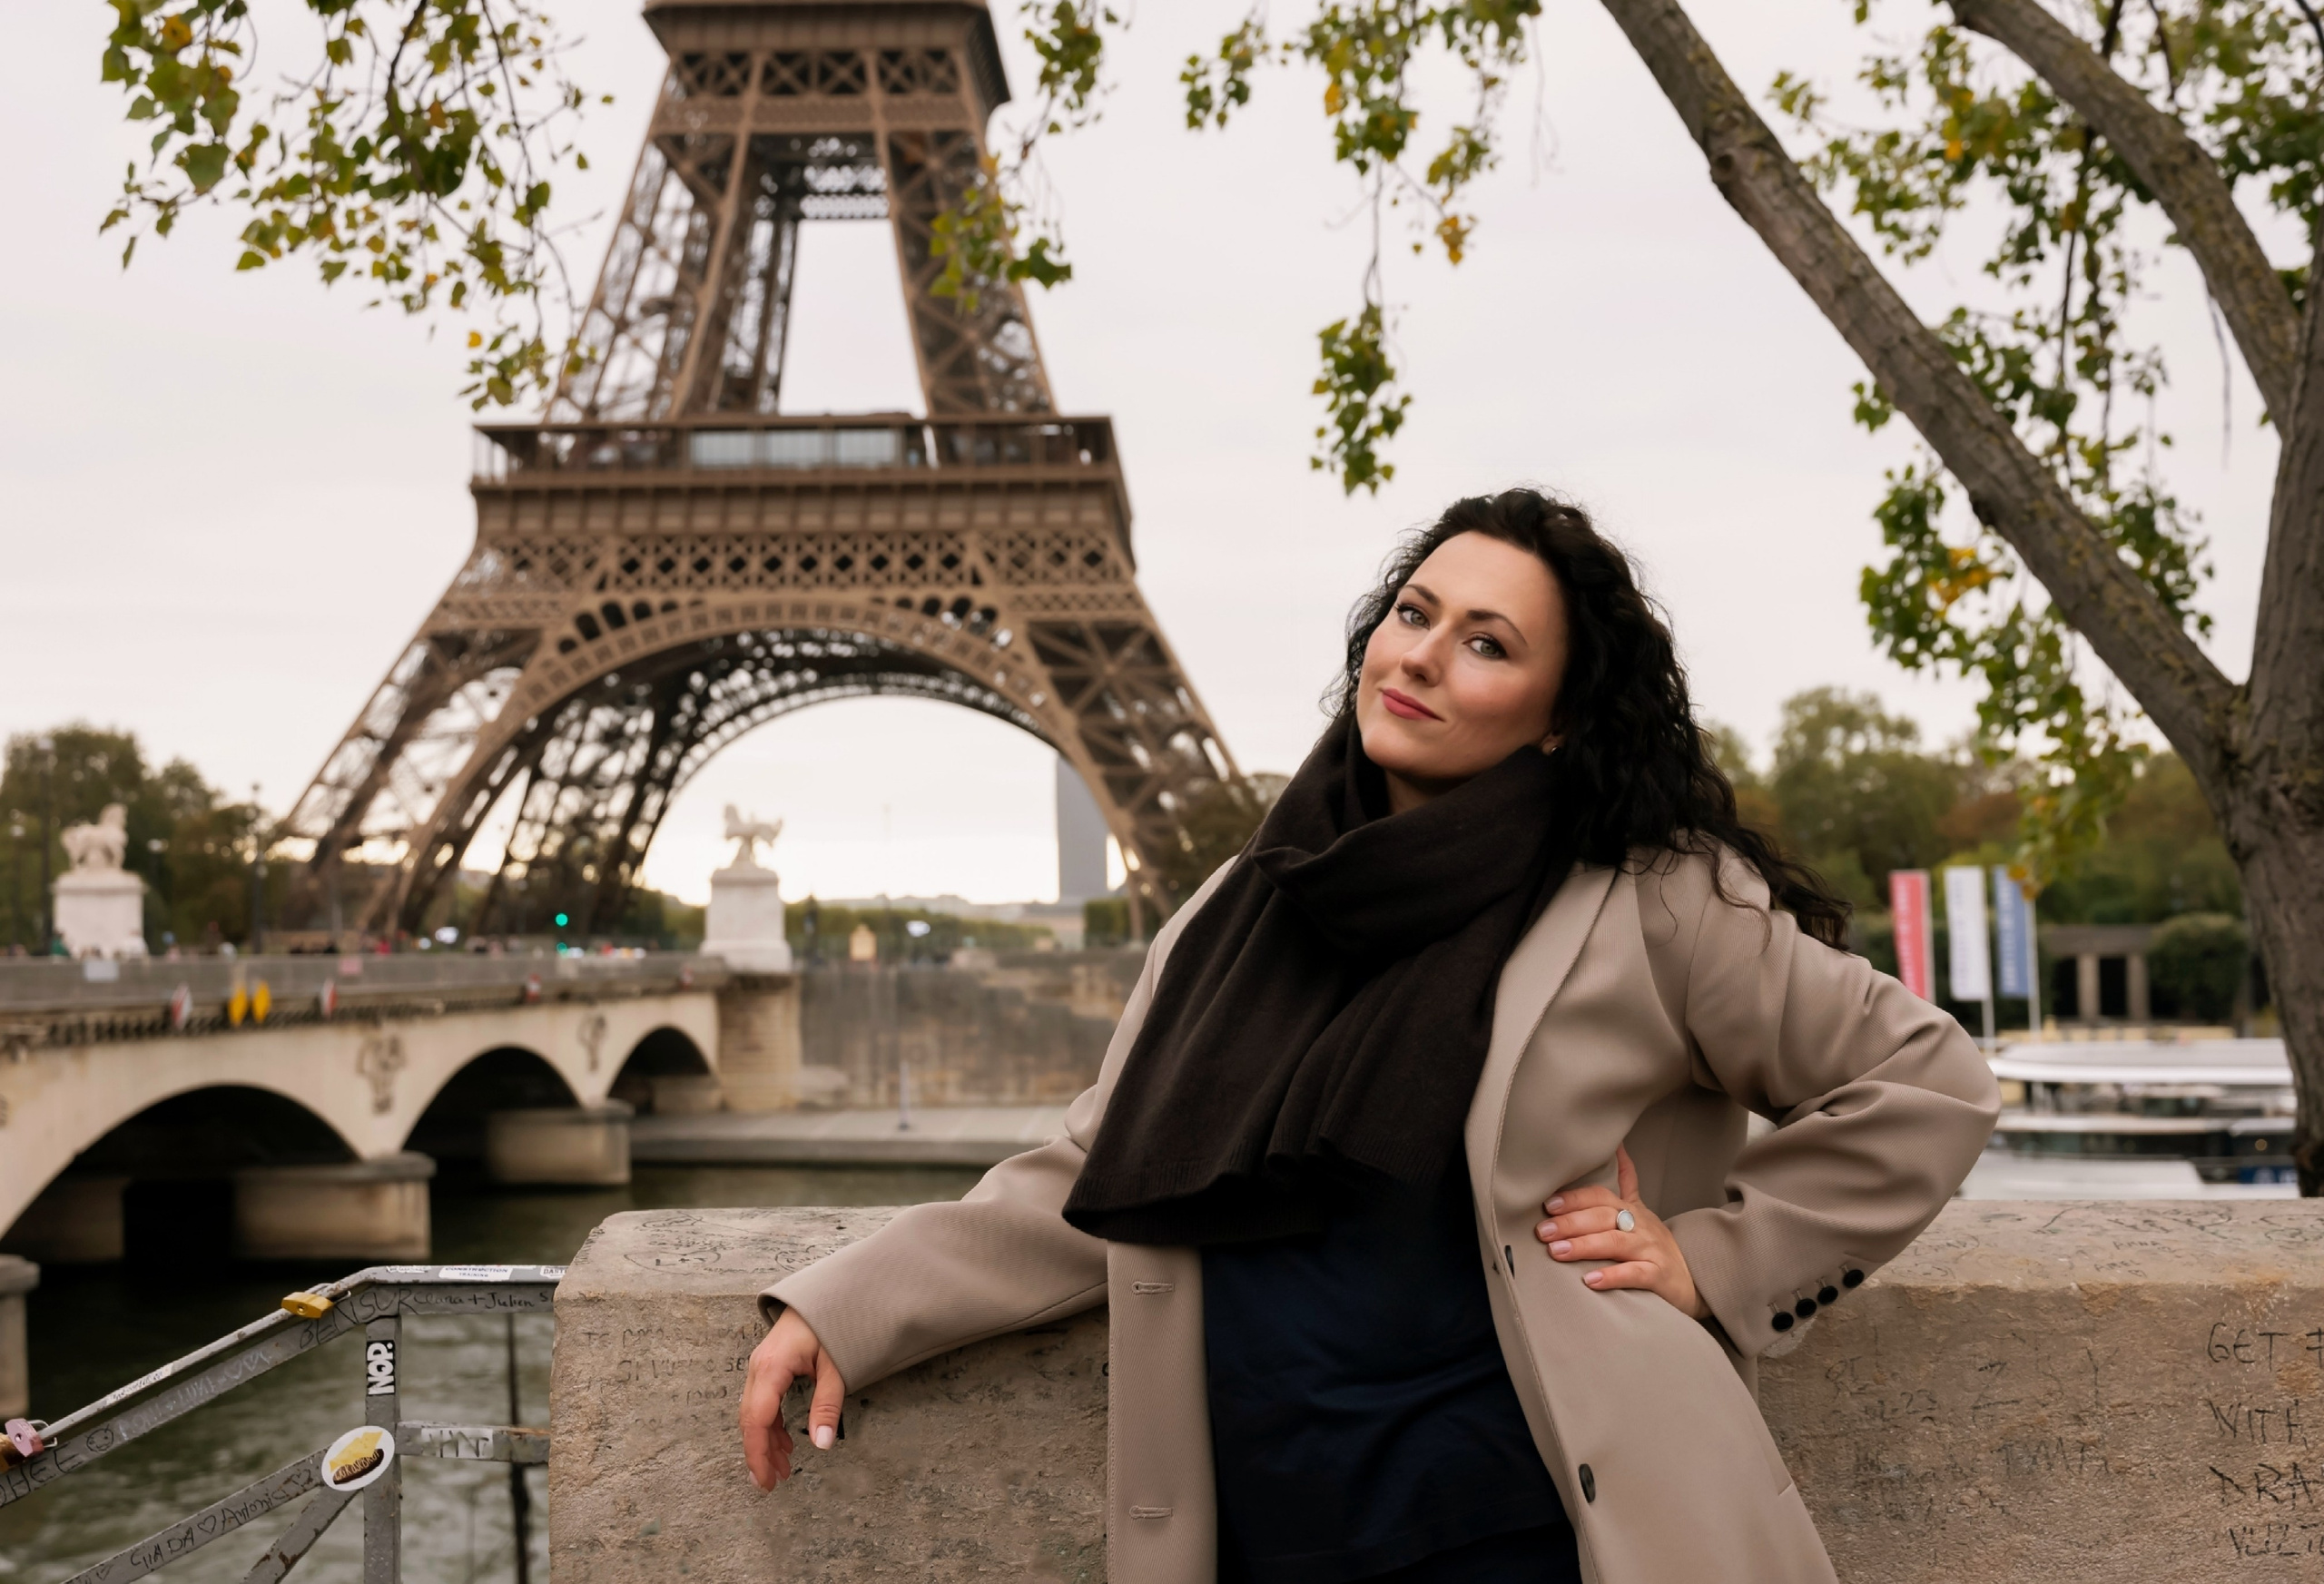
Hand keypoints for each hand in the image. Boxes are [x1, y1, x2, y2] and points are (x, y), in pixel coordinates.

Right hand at [738, 1307, 846, 1491]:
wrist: (828, 1294)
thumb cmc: (832, 1325)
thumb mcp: (836, 1367)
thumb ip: (827, 1406)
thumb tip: (822, 1444)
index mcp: (771, 1368)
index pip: (757, 1420)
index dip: (758, 1454)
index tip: (765, 1479)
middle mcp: (758, 1368)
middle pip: (750, 1419)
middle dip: (759, 1454)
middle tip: (771, 1484)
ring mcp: (760, 1367)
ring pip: (755, 1413)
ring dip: (766, 1442)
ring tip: (781, 1470)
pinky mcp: (768, 1367)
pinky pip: (763, 1402)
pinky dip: (772, 1426)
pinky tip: (784, 1444)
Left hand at [1536, 1144, 1707, 1319]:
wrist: (1693, 1279)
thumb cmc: (1656, 1245)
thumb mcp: (1641, 1211)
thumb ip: (1626, 1182)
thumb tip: (1617, 1147)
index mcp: (1631, 1210)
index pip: (1600, 1197)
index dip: (1574, 1199)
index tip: (1547, 1205)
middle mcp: (1640, 1226)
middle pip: (1603, 1217)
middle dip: (1570, 1222)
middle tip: (1543, 1232)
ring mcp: (1650, 1249)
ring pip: (1615, 1243)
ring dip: (1584, 1246)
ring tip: (1557, 1252)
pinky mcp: (1659, 1275)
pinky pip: (1634, 1274)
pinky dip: (1612, 1276)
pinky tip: (1590, 1280)